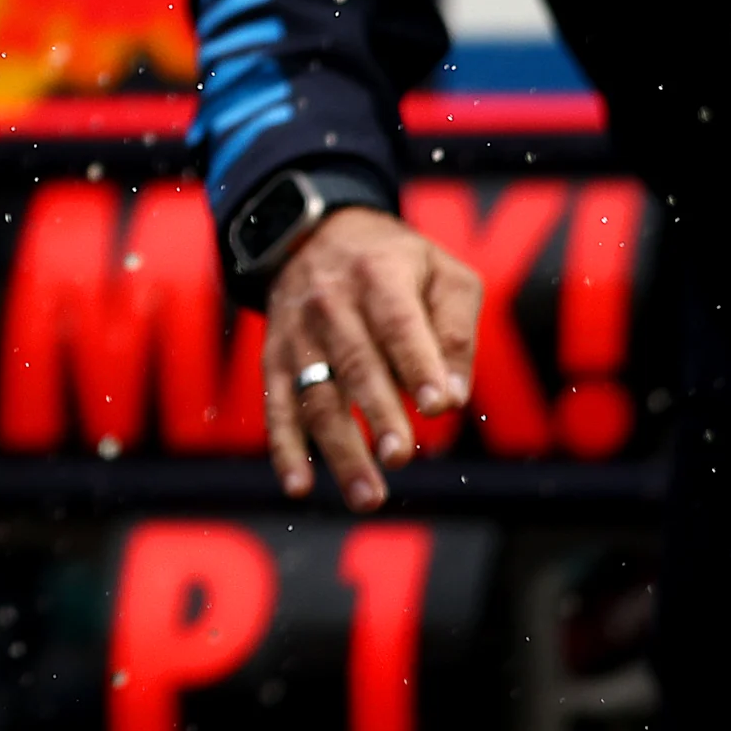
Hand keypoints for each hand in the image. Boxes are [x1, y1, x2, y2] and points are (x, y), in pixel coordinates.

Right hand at [262, 206, 481, 510]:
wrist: (311, 234)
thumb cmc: (395, 263)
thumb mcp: (441, 274)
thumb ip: (456, 331)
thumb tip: (453, 396)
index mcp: (378, 276)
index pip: (399, 324)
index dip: (417, 364)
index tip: (437, 406)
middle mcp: (330, 303)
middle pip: (354, 362)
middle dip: (376, 411)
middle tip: (399, 456)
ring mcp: (297, 334)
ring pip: (316, 395)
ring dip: (339, 448)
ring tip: (368, 496)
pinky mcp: (274, 359)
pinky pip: (276, 406)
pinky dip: (284, 448)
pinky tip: (298, 486)